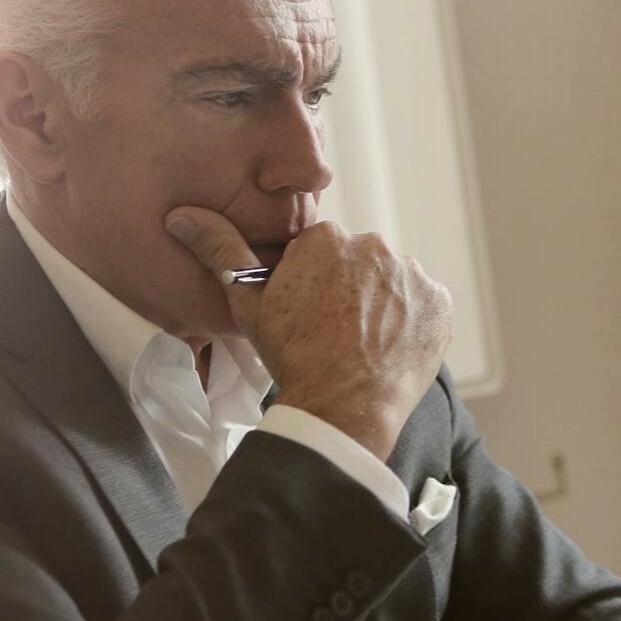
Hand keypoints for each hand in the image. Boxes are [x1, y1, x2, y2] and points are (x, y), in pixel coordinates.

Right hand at [164, 208, 450, 459]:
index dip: (314, 286)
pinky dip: (413, 322)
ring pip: (393, 283)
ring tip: (364, 343)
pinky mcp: (440, 302)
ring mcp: (411, 273)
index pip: (323, 254)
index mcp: (327, 238)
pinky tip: (392, 347)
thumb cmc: (291, 356)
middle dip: (350, 290)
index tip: (310, 315)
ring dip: (383, 304)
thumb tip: (181, 215)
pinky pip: (425, 305)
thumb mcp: (248, 304)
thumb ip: (220, 251)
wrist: (342, 406)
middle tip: (336, 332)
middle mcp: (374, 245)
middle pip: (360, 264)